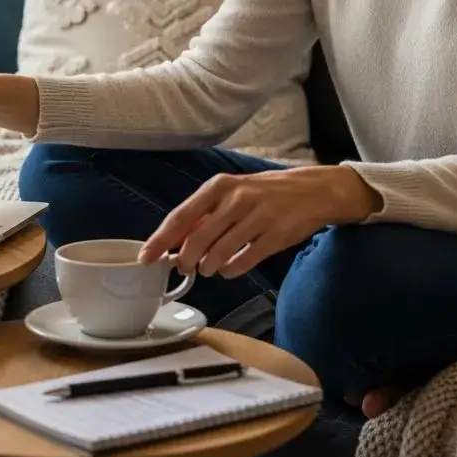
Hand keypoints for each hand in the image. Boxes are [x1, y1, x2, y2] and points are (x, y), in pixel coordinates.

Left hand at [138, 166, 380, 277]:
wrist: (311, 190)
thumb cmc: (262, 193)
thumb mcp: (231, 193)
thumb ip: (204, 215)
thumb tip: (174, 241)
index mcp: (219, 186)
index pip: (181, 216)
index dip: (161, 240)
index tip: (146, 257)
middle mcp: (236, 199)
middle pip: (198, 239)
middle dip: (185, 260)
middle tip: (184, 268)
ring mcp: (257, 217)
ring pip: (219, 253)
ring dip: (208, 267)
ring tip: (208, 268)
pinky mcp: (276, 235)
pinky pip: (245, 261)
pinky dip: (232, 270)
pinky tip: (229, 269)